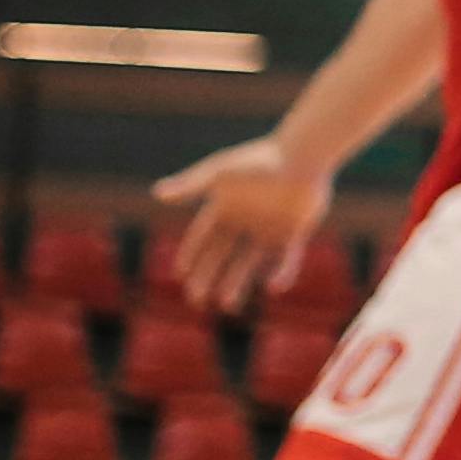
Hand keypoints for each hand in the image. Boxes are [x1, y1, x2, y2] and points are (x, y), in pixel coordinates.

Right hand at [150, 138, 330, 311]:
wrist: (303, 156)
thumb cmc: (258, 161)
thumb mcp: (220, 174)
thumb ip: (191, 186)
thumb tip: (157, 194)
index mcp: (225, 206)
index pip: (202, 237)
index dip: (190, 255)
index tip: (179, 275)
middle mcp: (246, 220)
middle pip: (221, 255)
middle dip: (208, 277)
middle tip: (196, 300)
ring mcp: (270, 227)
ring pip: (250, 262)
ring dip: (237, 282)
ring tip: (226, 304)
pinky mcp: (295, 232)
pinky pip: (287, 259)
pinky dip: (282, 273)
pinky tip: (272, 287)